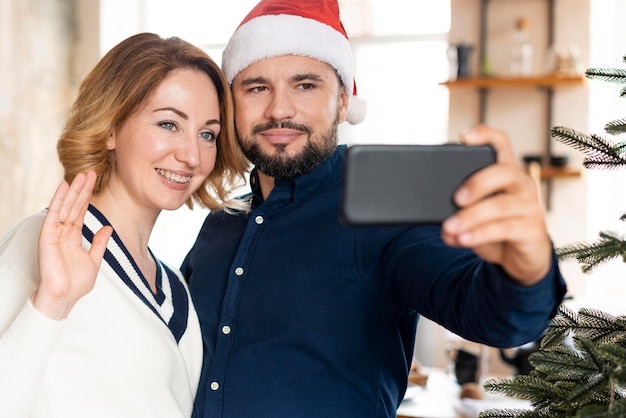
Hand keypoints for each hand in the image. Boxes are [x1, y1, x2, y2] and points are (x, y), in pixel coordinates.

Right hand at [32, 171, 111, 319]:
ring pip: (66, 206)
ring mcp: (55, 233)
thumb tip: (108, 228)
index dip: (88, 196)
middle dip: (83, 189)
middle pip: (75, 205)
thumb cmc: (76, 284)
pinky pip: (53, 215)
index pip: (82, 211)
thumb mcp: (94, 260)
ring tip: (81, 174)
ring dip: (73, 190)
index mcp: (74, 236)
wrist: (64, 297)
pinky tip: (63, 187)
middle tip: (91, 171)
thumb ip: (100, 243)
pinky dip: (59, 200)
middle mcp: (64, 232)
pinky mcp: (47, 236)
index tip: (96, 181)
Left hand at [441, 125, 551, 284]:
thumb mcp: (475, 213)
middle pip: (502, 172)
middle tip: (456, 199)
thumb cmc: (495, 227)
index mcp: (505, 172)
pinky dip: (479, 234)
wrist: (520, 257)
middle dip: (476, 183)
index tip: (464, 136)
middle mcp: (521, 183)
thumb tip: (436, 219)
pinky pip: (504, 228)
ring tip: (449, 227)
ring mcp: (529, 206)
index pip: (500, 144)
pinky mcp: (531, 229)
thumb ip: (457, 209)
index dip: (485, 135)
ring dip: (471, 216)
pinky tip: (462, 239)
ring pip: (500, 205)